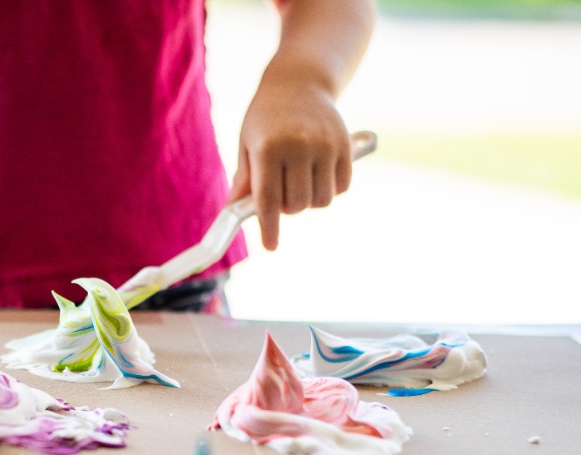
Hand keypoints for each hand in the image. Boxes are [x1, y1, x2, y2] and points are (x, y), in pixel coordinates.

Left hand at [230, 75, 352, 250]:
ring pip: (321, 200)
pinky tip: (319, 173)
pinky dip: (330, 189)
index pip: (267, 199)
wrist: (299, 81)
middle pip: (296, 205)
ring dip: (309, 200)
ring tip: (300, 181)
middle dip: (287, 209)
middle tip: (281, 192)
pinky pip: (341, 187)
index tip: (270, 246)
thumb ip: (245, 178)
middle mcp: (298, 146)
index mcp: (267, 148)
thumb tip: (234, 210)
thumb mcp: (247, 143)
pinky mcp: (346, 145)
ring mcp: (325, 145)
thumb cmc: (265, 117)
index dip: (269, 227)